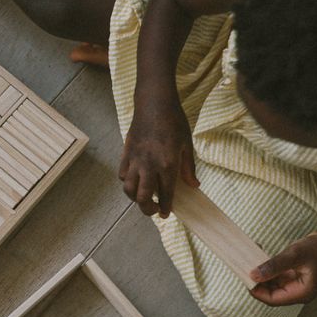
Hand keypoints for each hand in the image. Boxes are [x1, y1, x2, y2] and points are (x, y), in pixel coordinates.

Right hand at [119, 94, 197, 216]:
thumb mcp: (187, 144)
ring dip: (134, 197)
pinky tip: (135, 179)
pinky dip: (127, 181)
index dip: (165, 207)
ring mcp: (135, 159)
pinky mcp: (126, 152)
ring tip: (142, 196)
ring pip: (128, 188)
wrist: (154, 104)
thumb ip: (188, 168)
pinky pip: (122, 173)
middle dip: (147, 208)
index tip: (165, 213)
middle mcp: (149, 164)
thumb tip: (194, 185)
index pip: (165, 193)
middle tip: (153, 210)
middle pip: (142, 196)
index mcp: (168, 163)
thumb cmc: (174, 121)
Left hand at [249, 221, 316, 305]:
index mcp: (302, 293)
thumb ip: (274, 266)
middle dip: (257, 281)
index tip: (243, 277)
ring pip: (271, 283)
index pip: (272, 299)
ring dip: (261, 272)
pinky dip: (267, 267)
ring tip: (249, 258)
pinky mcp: (294, 275)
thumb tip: (253, 275)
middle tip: (243, 265)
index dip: (256, 291)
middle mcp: (298, 292)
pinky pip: (276, 275)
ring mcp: (296, 284)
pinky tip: (259, 254)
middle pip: (270, 292)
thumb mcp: (295, 255)